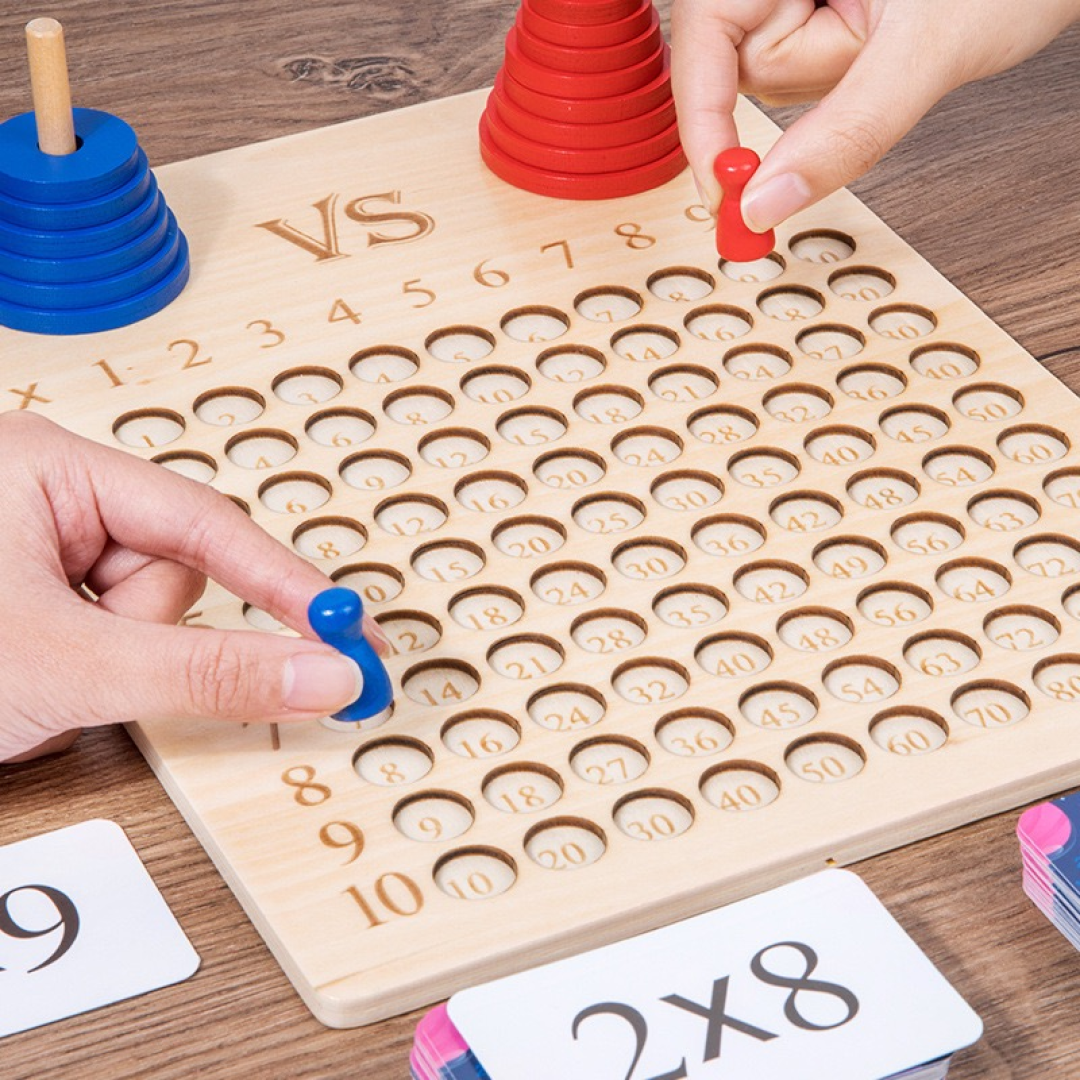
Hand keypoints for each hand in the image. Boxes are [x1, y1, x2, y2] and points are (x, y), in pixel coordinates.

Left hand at [0, 412, 387, 762]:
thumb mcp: (67, 664)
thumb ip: (208, 671)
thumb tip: (319, 672)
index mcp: (52, 465)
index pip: (207, 523)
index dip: (283, 582)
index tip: (344, 630)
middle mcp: (49, 494)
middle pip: (171, 574)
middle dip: (136, 637)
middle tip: (79, 666)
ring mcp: (37, 545)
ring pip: (139, 616)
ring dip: (103, 662)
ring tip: (30, 675)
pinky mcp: (31, 593)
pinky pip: (106, 635)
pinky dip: (78, 670)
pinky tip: (23, 677)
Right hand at [672, 0, 1079, 227]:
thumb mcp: (925, 54)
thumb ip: (844, 133)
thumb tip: (764, 204)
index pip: (701, 39)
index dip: (704, 120)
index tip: (726, 192)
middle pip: (735, 67)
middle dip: (806, 85)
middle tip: (876, 53)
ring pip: (770, 80)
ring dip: (830, 90)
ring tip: (891, 37)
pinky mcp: (815, 16)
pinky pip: (800, 80)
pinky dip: (841, 89)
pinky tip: (881, 46)